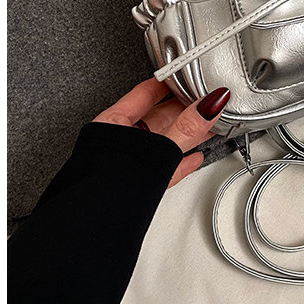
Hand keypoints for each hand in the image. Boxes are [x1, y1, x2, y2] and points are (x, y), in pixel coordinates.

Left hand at [94, 78, 230, 187]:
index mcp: (113, 124)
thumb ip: (185, 128)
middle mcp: (120, 142)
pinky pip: (165, 166)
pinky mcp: (140, 184)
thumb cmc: (103, 187)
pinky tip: (193, 158)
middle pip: (159, 118)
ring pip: (164, 142)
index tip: (186, 73)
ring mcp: (130, 164)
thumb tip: (210, 105)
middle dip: (185, 109)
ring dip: (188, 134)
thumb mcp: (155, 149)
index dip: (168, 82)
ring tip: (209, 126)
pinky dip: (182, 160)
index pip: (144, 93)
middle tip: (208, 100)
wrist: (93, 231)